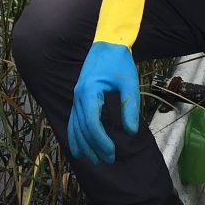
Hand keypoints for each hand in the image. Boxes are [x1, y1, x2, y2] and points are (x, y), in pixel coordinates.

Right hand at [68, 42, 139, 164]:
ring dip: (83, 144)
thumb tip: (131, 131)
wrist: (108, 43)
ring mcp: (76, 96)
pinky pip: (73, 120)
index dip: (100, 140)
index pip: (91, 123)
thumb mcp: (129, 83)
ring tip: (94, 159)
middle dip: (93, 146)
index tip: (111, 152)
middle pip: (81, 128)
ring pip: (74, 126)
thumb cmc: (119, 62)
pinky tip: (79, 147)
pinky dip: (75, 135)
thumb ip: (129, 107)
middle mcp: (78, 95)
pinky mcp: (78, 97)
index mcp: (89, 91)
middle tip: (107, 160)